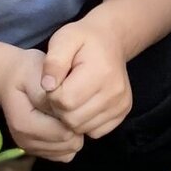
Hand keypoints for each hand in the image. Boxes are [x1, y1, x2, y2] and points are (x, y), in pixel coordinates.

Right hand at [0, 48, 83, 161]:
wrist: (12, 79)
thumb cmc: (29, 74)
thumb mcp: (39, 75)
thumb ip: (50, 97)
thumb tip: (65, 116)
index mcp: (24, 123)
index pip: (65, 132)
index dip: (77, 117)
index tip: (76, 101)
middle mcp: (25, 141)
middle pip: (69, 144)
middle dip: (77, 127)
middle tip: (74, 107)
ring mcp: (31, 148)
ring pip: (69, 152)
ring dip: (73, 135)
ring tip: (68, 114)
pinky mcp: (38, 151)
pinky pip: (65, 155)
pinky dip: (68, 142)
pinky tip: (64, 124)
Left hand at [40, 14, 132, 138]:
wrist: (111, 40)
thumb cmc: (83, 39)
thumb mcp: (64, 39)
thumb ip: (53, 61)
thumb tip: (47, 86)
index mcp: (101, 72)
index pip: (65, 101)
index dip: (52, 95)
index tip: (54, 82)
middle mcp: (116, 91)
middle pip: (73, 119)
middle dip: (60, 109)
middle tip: (61, 90)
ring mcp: (121, 104)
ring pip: (83, 128)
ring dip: (71, 117)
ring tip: (72, 96)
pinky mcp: (123, 112)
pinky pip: (96, 131)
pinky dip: (85, 122)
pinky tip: (84, 104)